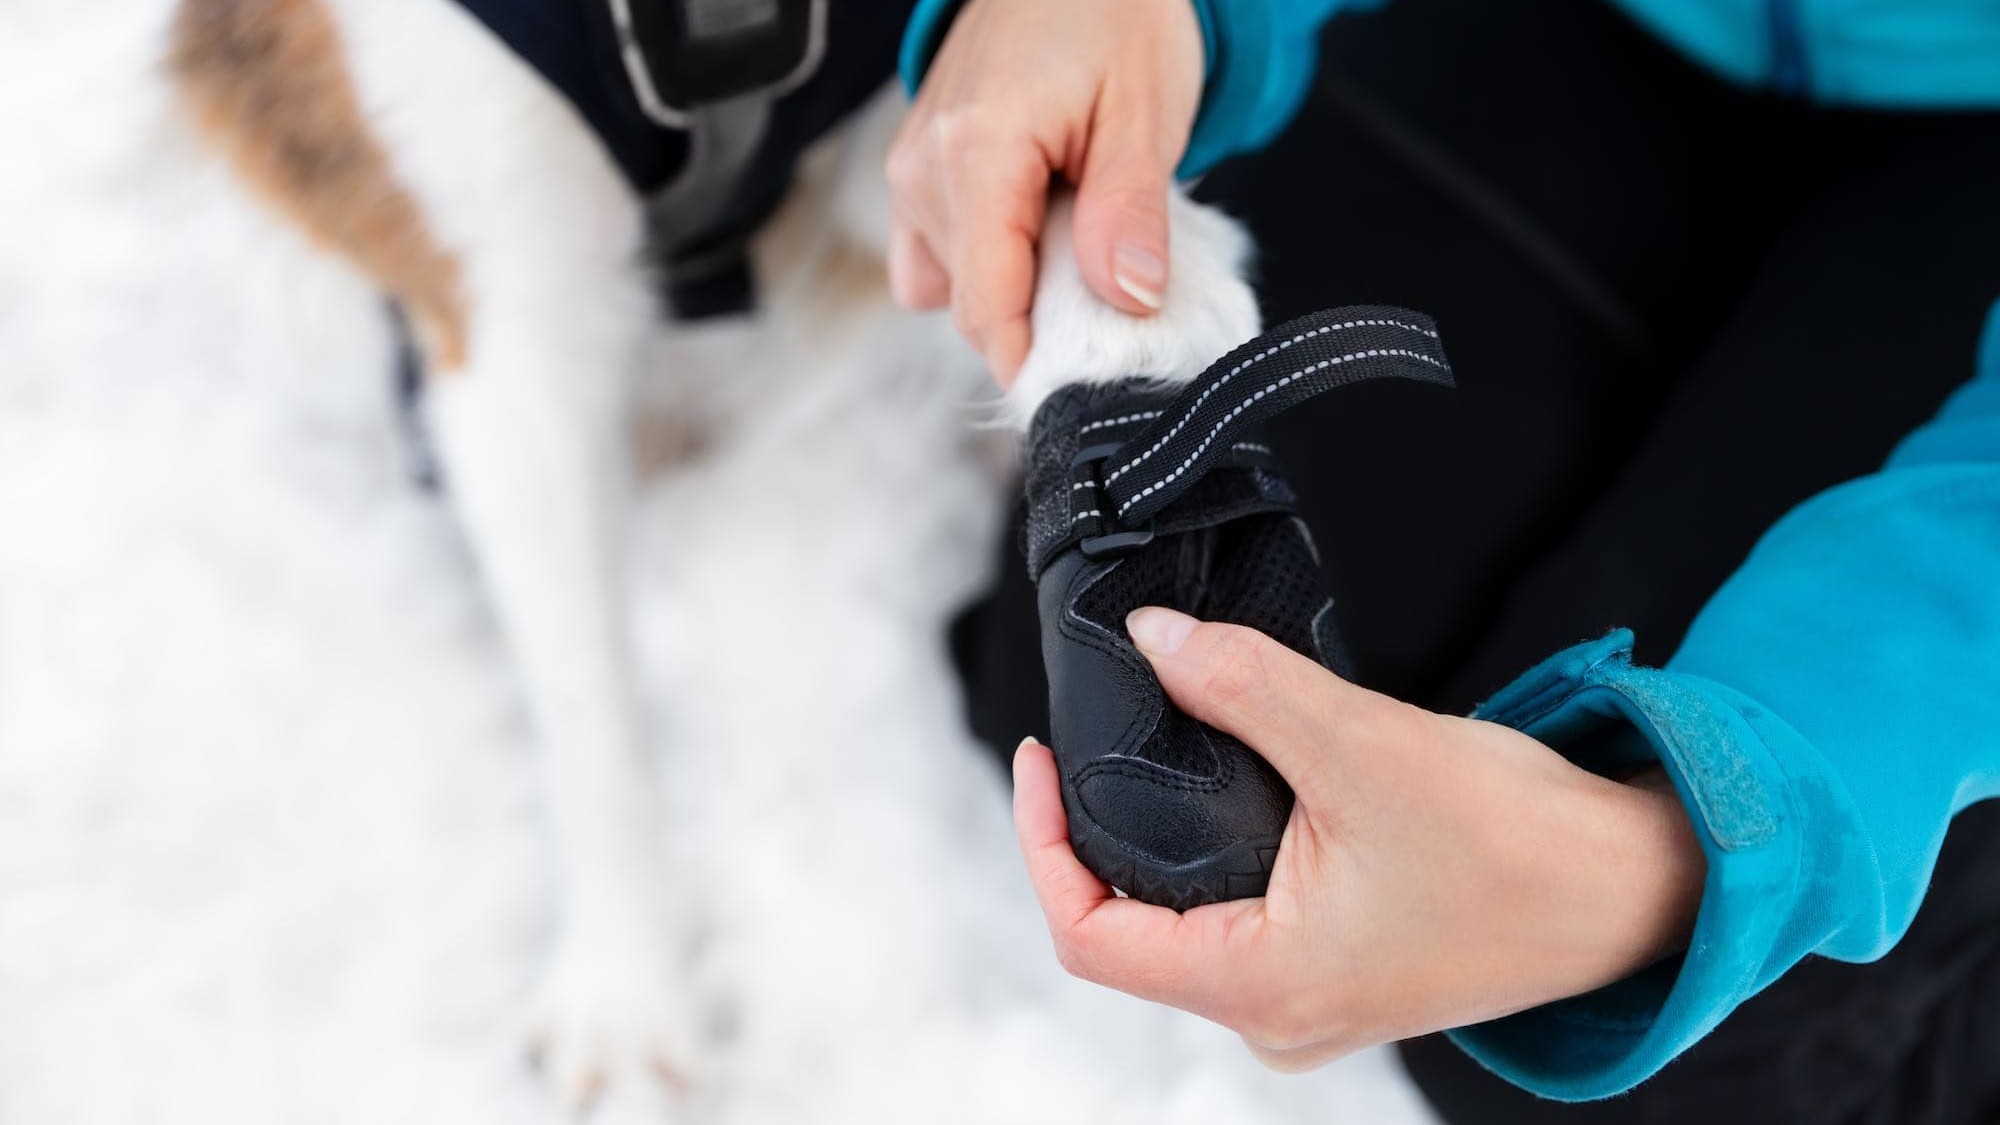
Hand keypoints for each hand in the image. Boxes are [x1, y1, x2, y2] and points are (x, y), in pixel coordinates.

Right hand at [885, 0, 1203, 383]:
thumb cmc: (1114, 12)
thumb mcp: (1145, 113)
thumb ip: (1130, 214)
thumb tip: (1126, 301)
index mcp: (977, 153)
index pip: (987, 306)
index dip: (1034, 360)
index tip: (1086, 386)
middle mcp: (925, 166)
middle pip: (969, 306)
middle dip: (1037, 322)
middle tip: (1109, 287)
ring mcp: (911, 166)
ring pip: (948, 285)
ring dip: (1011, 289)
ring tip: (1074, 239)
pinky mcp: (915, 165)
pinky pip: (932, 251)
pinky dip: (981, 260)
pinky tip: (1033, 228)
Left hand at [1013, 607, 1705, 1069]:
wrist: (1641, 886)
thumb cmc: (1523, 843)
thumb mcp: (1366, 747)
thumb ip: (1246, 688)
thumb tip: (1152, 638)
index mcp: (1265, 990)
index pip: (1090, 936)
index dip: (1041, 842)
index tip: (1039, 756)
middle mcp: (1277, 1017)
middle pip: (1128, 928)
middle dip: (1097, 831)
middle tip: (1093, 733)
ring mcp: (1310, 1001)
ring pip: (1184, 920)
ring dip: (1157, 836)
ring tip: (1158, 743)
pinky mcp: (1342, 970)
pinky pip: (1240, 915)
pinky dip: (1214, 848)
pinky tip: (1230, 780)